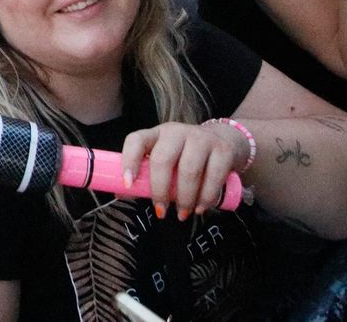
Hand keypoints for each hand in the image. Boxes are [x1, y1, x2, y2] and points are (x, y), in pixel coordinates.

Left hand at [120, 121, 248, 219]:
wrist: (225, 141)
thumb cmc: (186, 156)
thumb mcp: (165, 160)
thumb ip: (146, 176)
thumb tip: (121, 193)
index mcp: (156, 134)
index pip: (136, 140)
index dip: (129, 160)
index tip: (128, 183)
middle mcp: (177, 132)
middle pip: (163, 159)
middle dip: (160, 189)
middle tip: (161, 210)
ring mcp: (201, 138)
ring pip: (189, 169)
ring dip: (184, 198)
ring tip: (182, 213)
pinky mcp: (223, 150)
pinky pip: (213, 177)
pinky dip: (206, 197)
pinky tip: (200, 208)